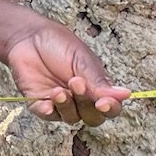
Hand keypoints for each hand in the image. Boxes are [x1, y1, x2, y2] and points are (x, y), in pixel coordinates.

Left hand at [4, 22, 131, 124]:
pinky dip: (48, 112)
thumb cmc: (59, 45)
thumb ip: (99, 82)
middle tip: (76, 82)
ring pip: (71, 118)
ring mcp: (60, 104)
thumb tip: (126, 94)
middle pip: (92, 118)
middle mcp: (80, 100)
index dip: (110, 109)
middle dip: (86, 103)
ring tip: (59, 90)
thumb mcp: (82, 61)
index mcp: (96, 88)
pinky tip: (47, 104)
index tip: (103, 102)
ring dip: (67, 106)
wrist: (29, 37)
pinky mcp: (40, 104)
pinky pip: (47, 116)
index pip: (110, 108)